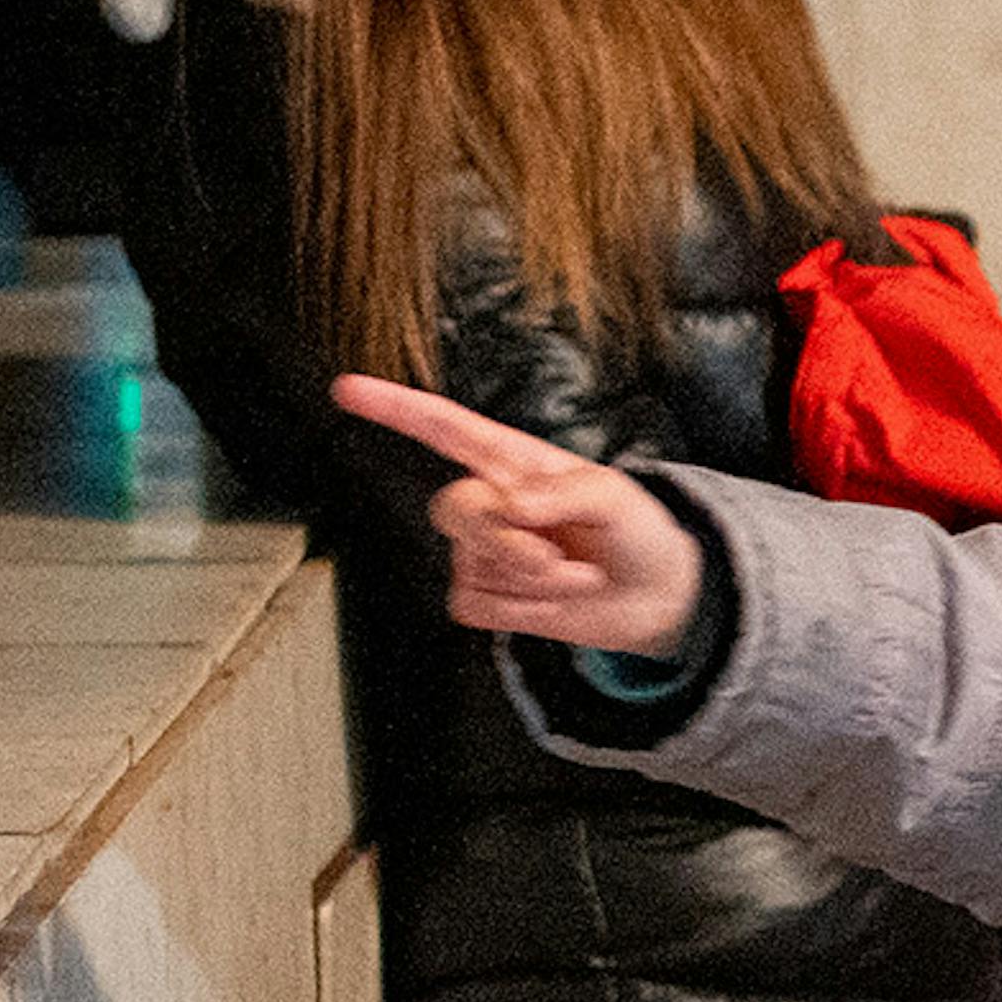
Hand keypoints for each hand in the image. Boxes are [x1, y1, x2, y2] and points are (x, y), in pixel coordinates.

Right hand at [328, 373, 704, 655]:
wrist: (655, 597)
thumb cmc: (636, 531)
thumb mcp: (616, 496)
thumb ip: (563, 493)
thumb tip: (510, 507)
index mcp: (513, 461)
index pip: (444, 428)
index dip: (394, 408)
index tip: (346, 389)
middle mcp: (489, 502)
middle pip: (454, 510)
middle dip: (509, 543)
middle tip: (559, 556)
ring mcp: (481, 552)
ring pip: (471, 566)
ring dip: (533, 581)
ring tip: (573, 574)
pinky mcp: (483, 596)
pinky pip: (473, 605)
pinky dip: (520, 611)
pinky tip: (550, 600)